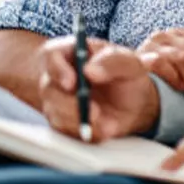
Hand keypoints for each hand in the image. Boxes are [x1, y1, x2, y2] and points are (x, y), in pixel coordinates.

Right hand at [38, 36, 159, 141]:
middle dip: (69, 102)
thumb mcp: (130, 62)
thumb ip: (114, 61)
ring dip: (76, 118)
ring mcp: (57, 99)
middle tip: (93, 110)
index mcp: (73, 52)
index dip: (59, 70)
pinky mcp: (62, 120)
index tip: (71, 83)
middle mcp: (60, 75)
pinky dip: (80, 130)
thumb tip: (90, 70)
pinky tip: (100, 128)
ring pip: (54, 111)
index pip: (53, 56)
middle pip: (49, 88)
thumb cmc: (127, 76)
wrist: (134, 102)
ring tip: (99, 119)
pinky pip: (62, 129)